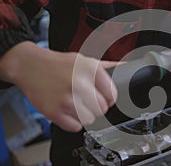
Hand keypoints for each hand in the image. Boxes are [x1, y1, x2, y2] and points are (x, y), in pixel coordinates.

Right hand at [0, 41, 116, 131]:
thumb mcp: (84, 60)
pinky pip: (75, 126)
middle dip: (97, 106)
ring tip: (76, 104)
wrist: (29, 66)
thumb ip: (107, 66)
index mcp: (90, 69)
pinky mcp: (54, 111)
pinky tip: (67, 109)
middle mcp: (79, 84)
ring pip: (90, 119)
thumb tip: (126, 68)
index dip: (109, 98)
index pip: (112, 95)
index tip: (104, 98)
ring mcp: (66, 99)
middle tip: (88, 100)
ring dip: (85, 114)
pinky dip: (73, 121)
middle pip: (103, 109)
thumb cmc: (58, 64)